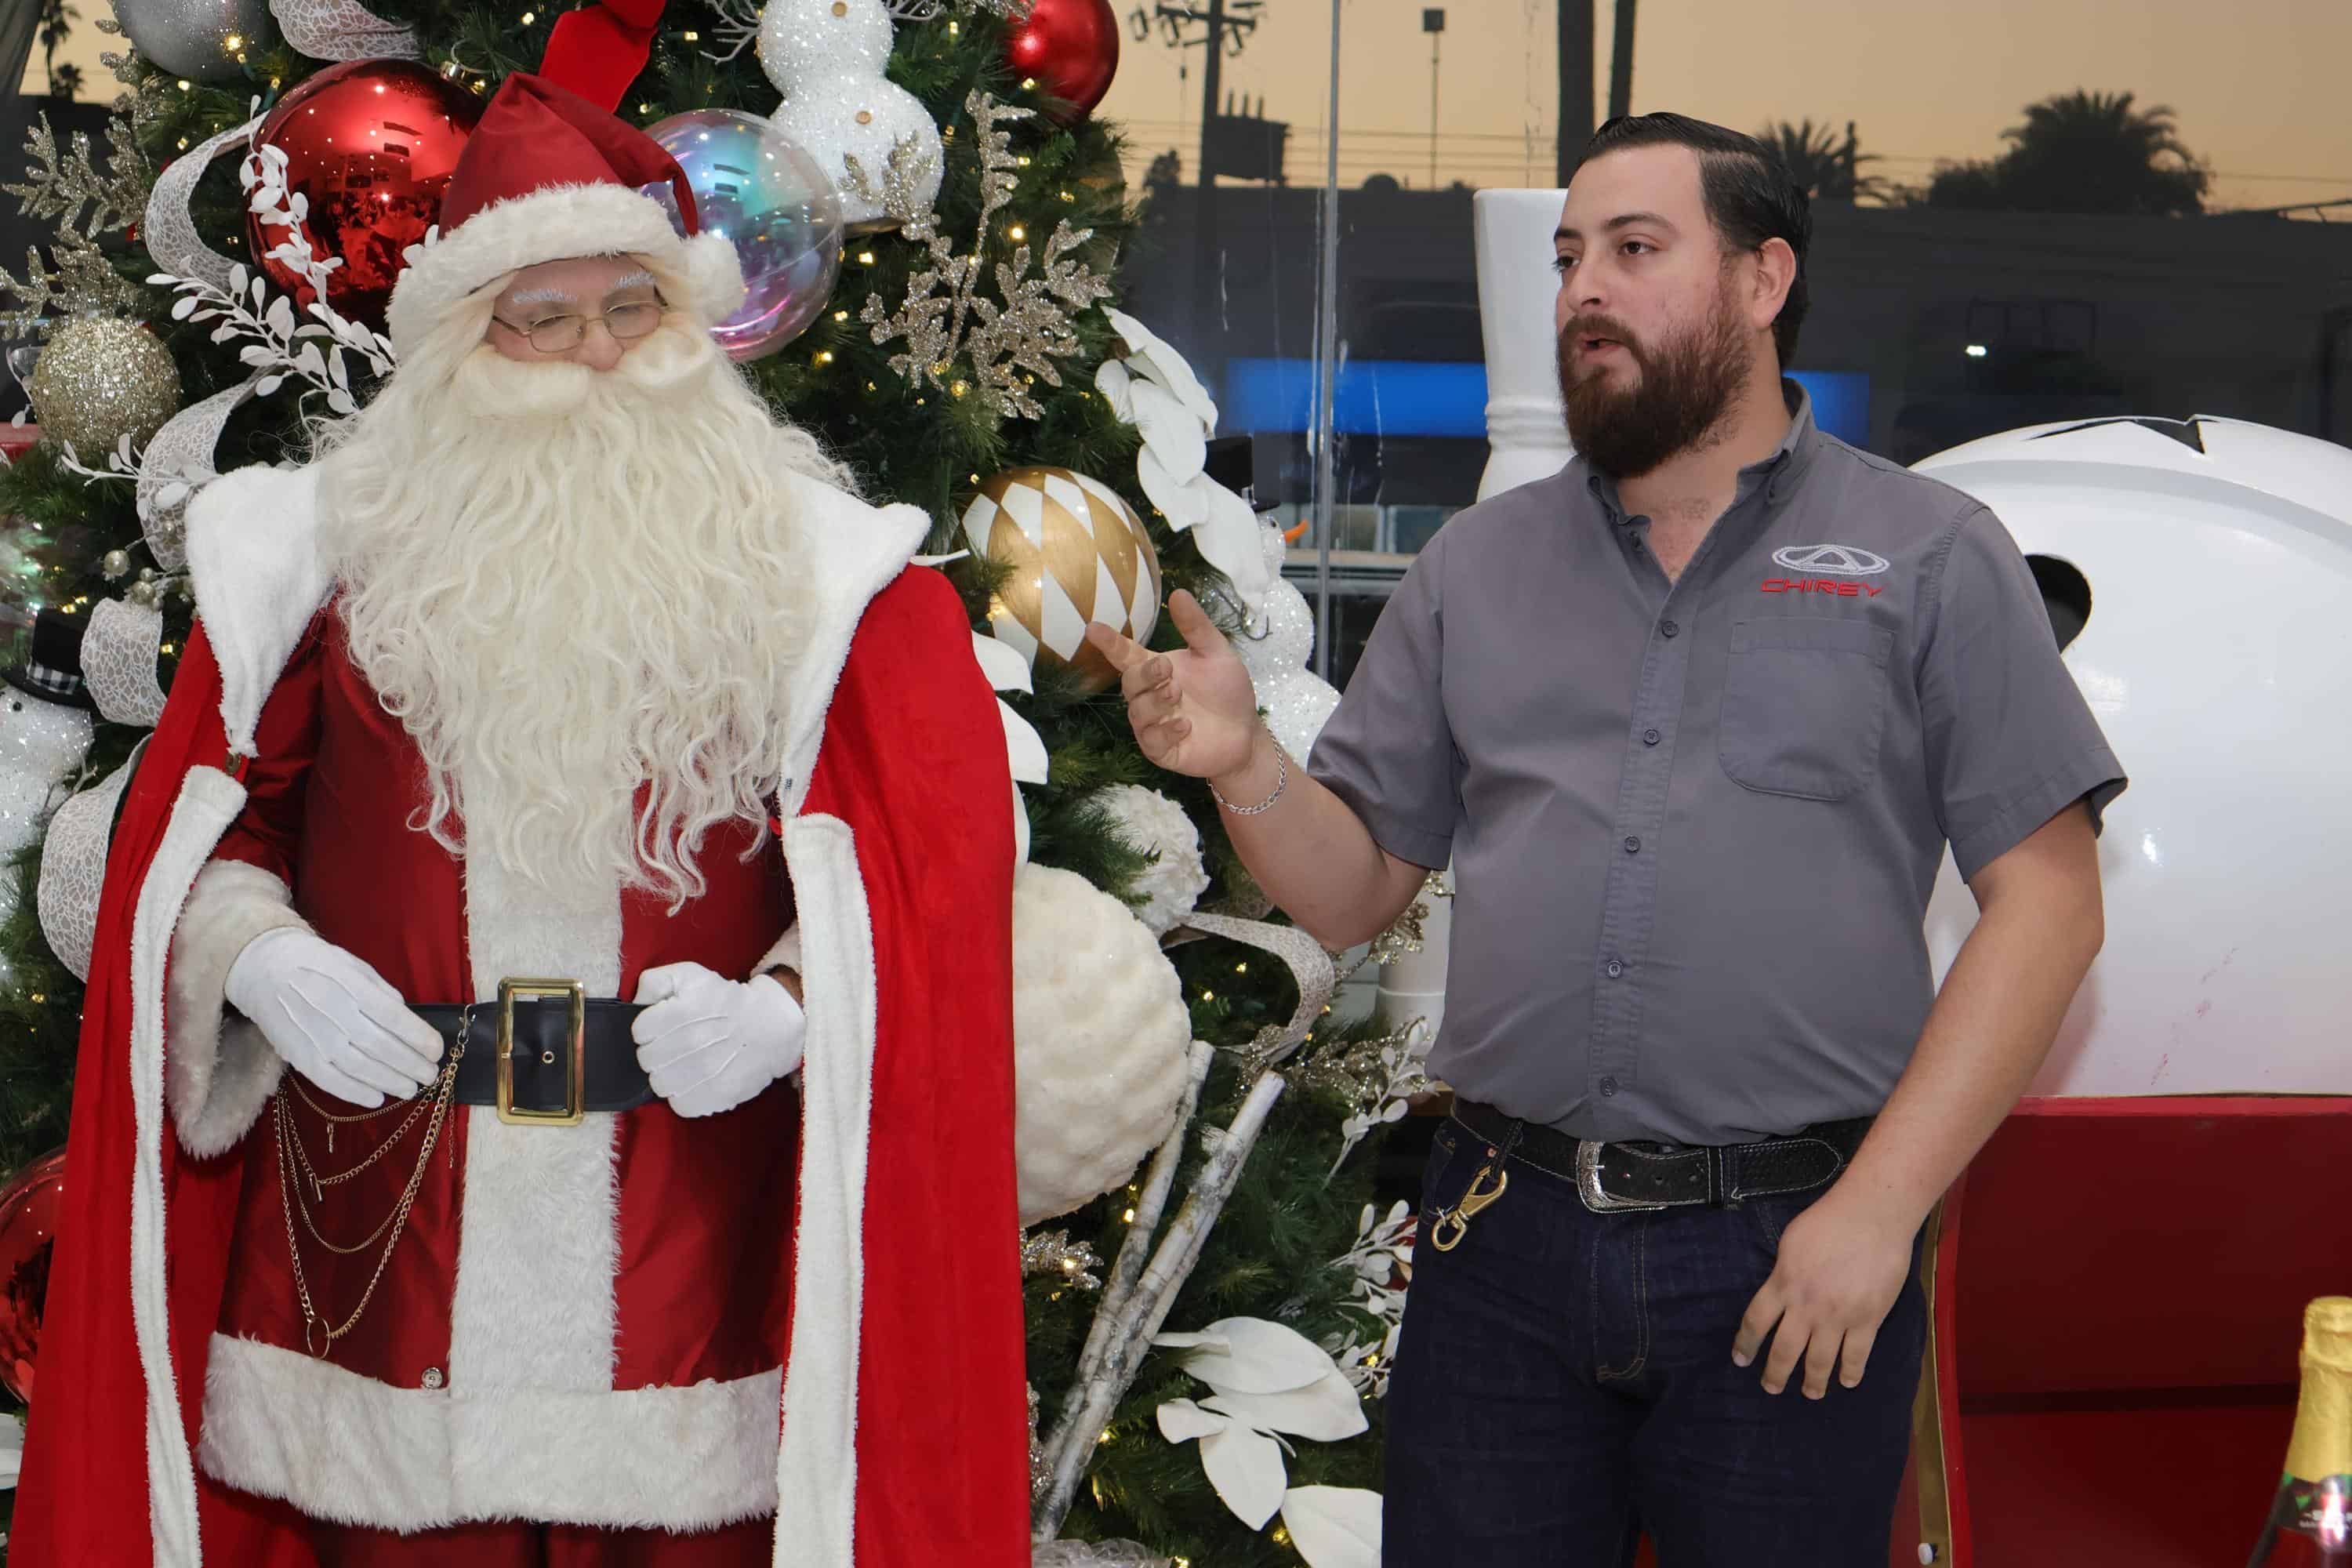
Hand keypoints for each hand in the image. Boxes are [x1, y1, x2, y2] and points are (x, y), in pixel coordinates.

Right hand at [225, 927, 442, 1107]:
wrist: (264, 968)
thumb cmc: (317, 964)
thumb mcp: (355, 966)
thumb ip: (382, 992)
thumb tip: (407, 1018)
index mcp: (351, 986)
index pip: (393, 1017)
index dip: (418, 1037)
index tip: (437, 1050)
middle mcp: (333, 1013)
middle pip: (380, 1047)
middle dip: (410, 1064)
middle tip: (430, 1075)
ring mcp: (313, 1036)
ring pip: (358, 1067)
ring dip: (389, 1081)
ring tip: (411, 1089)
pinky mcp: (297, 1055)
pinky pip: (328, 1080)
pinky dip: (354, 1092)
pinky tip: (376, 1098)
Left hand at [631, 962, 804, 1117]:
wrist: (772, 1026)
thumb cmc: (726, 1001)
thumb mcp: (691, 975)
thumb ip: (655, 980)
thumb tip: (637, 1001)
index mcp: (680, 1012)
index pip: (639, 1032)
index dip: (650, 1028)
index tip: (665, 1026)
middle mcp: (690, 1043)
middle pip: (646, 1060)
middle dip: (658, 1052)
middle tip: (676, 1046)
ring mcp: (703, 1072)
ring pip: (660, 1085)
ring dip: (669, 1076)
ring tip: (686, 1064)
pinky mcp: (715, 1096)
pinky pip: (680, 1105)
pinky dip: (685, 1096)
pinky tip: (696, 1081)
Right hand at [1084, 590, 1262, 781]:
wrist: (1245, 733)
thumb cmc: (1227, 691)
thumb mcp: (1217, 654)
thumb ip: (1196, 627)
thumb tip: (1178, 592)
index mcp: (1157, 669)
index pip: (1125, 654)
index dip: (1109, 642)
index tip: (1092, 628)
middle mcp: (1150, 696)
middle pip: (1129, 683)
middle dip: (1144, 675)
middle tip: (1167, 670)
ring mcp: (1153, 724)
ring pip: (1137, 712)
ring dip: (1155, 702)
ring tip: (1177, 694)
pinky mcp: (1161, 750)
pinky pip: (1151, 740)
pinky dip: (1165, 730)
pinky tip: (1185, 725)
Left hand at [1732, 1189, 1916, 1397]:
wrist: (1872, 1216)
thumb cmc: (1828, 1221)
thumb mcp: (1790, 1243)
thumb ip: (1782, 1273)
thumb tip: (1780, 1292)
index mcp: (1782, 1284)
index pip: (1755, 1322)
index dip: (1745, 1344)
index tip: (1740, 1359)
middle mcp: (1806, 1306)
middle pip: (1784, 1351)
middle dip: (1775, 1374)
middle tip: (1771, 1388)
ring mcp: (1838, 1316)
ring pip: (1820, 1361)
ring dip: (1813, 1382)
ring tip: (1810, 1393)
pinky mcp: (1868, 1319)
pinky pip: (1857, 1355)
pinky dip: (1851, 1372)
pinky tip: (1847, 1381)